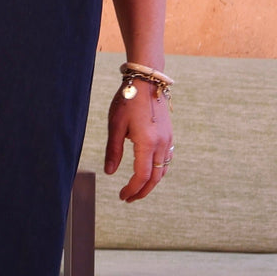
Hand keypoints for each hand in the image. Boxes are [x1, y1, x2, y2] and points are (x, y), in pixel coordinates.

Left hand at [104, 81, 172, 201]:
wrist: (147, 81)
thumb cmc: (127, 100)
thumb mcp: (115, 124)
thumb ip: (113, 150)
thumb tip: (109, 172)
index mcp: (147, 142)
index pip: (141, 176)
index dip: (132, 189)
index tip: (122, 196)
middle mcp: (161, 144)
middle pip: (155, 178)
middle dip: (142, 191)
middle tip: (129, 198)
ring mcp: (168, 140)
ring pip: (163, 170)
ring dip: (151, 182)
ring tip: (136, 187)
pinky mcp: (169, 135)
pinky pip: (166, 159)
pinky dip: (157, 170)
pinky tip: (147, 170)